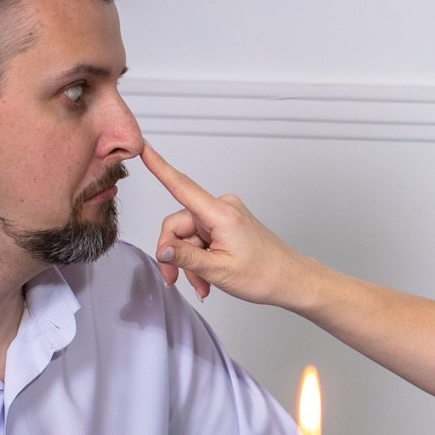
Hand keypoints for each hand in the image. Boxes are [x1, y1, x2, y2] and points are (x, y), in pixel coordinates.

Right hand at [144, 143, 311, 307]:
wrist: (289, 279)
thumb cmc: (264, 274)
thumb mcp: (218, 271)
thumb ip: (185, 258)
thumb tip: (162, 249)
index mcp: (221, 214)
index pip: (182, 186)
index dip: (160, 167)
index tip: (144, 148)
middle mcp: (221, 208)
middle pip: (178, 226)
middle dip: (175, 255)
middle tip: (176, 280)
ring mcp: (224, 215)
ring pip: (188, 237)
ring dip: (190, 262)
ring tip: (202, 286)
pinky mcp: (226, 223)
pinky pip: (200, 239)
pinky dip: (199, 258)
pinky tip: (206, 278)